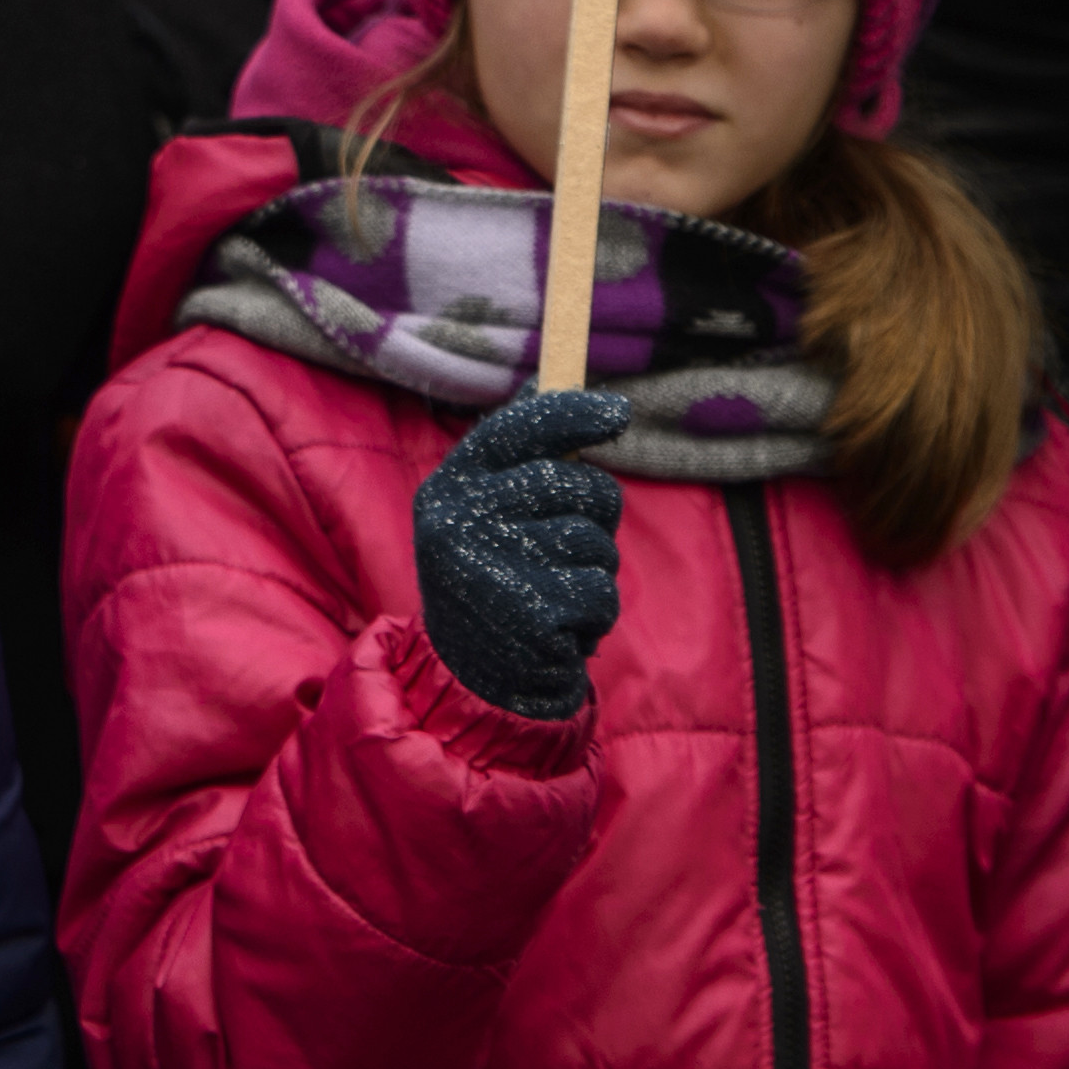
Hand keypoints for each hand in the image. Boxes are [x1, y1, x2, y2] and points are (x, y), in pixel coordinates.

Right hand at [411, 388, 629, 721]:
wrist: (475, 686)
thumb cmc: (495, 587)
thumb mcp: (485, 519)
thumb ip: (516, 460)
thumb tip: (544, 383)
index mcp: (449, 489)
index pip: (517, 428)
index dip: (573, 413)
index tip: (619, 413)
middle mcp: (459, 520)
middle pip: (576, 485)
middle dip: (596, 517)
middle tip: (568, 552)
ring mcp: (492, 565)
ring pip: (595, 542)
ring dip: (594, 574)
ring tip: (555, 600)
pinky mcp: (528, 612)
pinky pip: (601, 592)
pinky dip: (595, 616)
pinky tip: (561, 632)